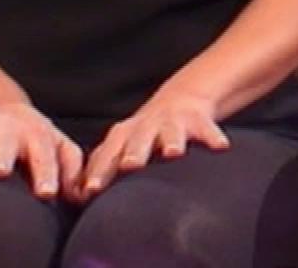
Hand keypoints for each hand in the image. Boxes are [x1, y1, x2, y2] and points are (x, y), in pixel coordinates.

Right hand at [0, 101, 83, 201]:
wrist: (5, 108)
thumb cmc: (36, 140)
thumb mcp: (59, 147)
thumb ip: (72, 169)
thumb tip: (82, 196)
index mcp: (38, 136)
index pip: (46, 155)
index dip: (48, 174)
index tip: (47, 194)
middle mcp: (9, 129)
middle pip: (7, 142)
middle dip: (3, 156)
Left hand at [76, 89, 229, 201]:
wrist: (180, 101)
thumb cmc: (143, 135)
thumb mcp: (121, 145)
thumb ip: (102, 168)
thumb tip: (77, 196)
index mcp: (123, 135)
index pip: (108, 154)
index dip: (100, 172)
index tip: (91, 191)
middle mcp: (146, 126)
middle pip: (138, 140)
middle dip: (134, 152)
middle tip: (130, 166)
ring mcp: (172, 122)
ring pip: (170, 131)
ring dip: (170, 141)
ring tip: (173, 152)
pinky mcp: (197, 120)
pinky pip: (207, 129)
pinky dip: (212, 137)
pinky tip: (220, 147)